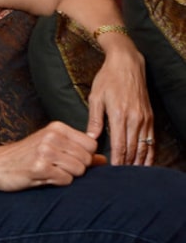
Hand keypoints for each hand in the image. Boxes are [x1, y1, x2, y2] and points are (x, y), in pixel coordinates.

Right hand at [0, 121, 104, 190]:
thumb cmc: (26, 156)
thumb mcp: (51, 146)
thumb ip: (77, 150)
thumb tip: (103, 160)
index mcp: (56, 127)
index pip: (91, 144)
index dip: (86, 156)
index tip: (71, 159)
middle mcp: (52, 136)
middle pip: (87, 159)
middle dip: (78, 168)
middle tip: (59, 168)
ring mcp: (45, 151)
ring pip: (78, 171)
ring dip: (68, 176)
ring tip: (50, 172)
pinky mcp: (40, 168)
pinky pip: (65, 180)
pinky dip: (58, 183)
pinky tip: (44, 177)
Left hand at [86, 45, 154, 165]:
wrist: (127, 64)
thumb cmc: (108, 79)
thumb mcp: (96, 97)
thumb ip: (94, 120)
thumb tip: (90, 139)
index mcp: (119, 115)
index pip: (119, 145)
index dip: (116, 161)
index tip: (111, 172)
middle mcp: (135, 119)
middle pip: (132, 149)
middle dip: (126, 165)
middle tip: (119, 178)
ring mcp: (144, 118)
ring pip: (143, 147)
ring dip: (138, 163)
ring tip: (131, 176)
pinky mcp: (150, 117)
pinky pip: (151, 140)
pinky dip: (149, 153)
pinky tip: (145, 163)